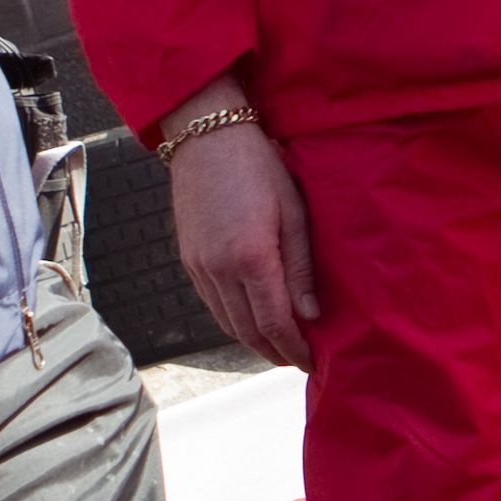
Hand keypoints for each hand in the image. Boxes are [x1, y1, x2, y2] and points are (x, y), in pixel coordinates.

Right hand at [162, 84, 317, 368]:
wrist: (208, 138)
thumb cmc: (259, 167)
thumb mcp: (293, 213)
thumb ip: (301, 268)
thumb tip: (311, 315)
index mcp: (251, 258)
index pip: (274, 323)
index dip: (294, 348)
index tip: (311, 362)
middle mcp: (219, 270)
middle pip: (248, 332)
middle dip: (274, 352)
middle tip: (297, 360)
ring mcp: (199, 268)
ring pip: (227, 323)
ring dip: (253, 342)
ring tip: (278, 347)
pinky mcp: (189, 261)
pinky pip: (211, 305)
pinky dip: (233, 321)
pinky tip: (251, 320)